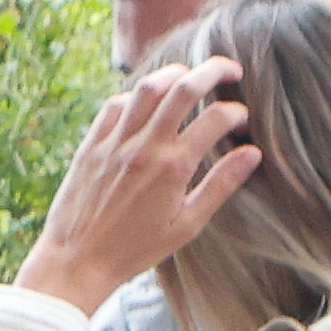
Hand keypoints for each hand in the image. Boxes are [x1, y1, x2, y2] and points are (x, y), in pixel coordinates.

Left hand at [12, 62, 261, 315]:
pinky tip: (148, 101)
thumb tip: (253, 153)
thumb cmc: (136, 250)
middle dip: (213, 70)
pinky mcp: (92, 144)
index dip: (236, 111)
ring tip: (189, 75)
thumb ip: (221, 184)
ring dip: (174, 73)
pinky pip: (116, 104)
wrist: (77, 261)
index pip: (216, 119)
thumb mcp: (187, 225)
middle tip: (230, 69)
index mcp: (173, 168)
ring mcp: (115, 142)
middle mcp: (144, 147)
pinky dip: (136, 95)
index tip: (241, 116)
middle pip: (184, 87)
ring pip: (148, 87)